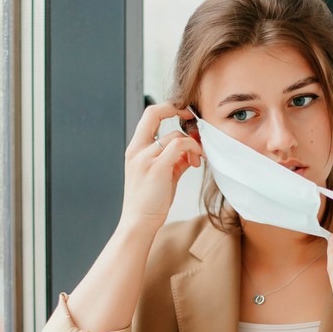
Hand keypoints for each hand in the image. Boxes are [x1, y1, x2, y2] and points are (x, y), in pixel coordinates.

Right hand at [120, 102, 202, 230]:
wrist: (139, 223)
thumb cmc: (150, 202)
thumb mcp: (162, 175)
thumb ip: (175, 160)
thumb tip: (191, 150)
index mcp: (135, 149)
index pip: (148, 115)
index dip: (168, 108)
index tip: (185, 116)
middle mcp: (137, 150)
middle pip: (154, 112)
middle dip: (177, 109)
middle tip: (193, 119)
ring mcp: (145, 158)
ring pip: (175, 134)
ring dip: (193, 143)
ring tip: (196, 159)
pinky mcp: (157, 168)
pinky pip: (180, 145)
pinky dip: (193, 149)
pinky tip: (195, 161)